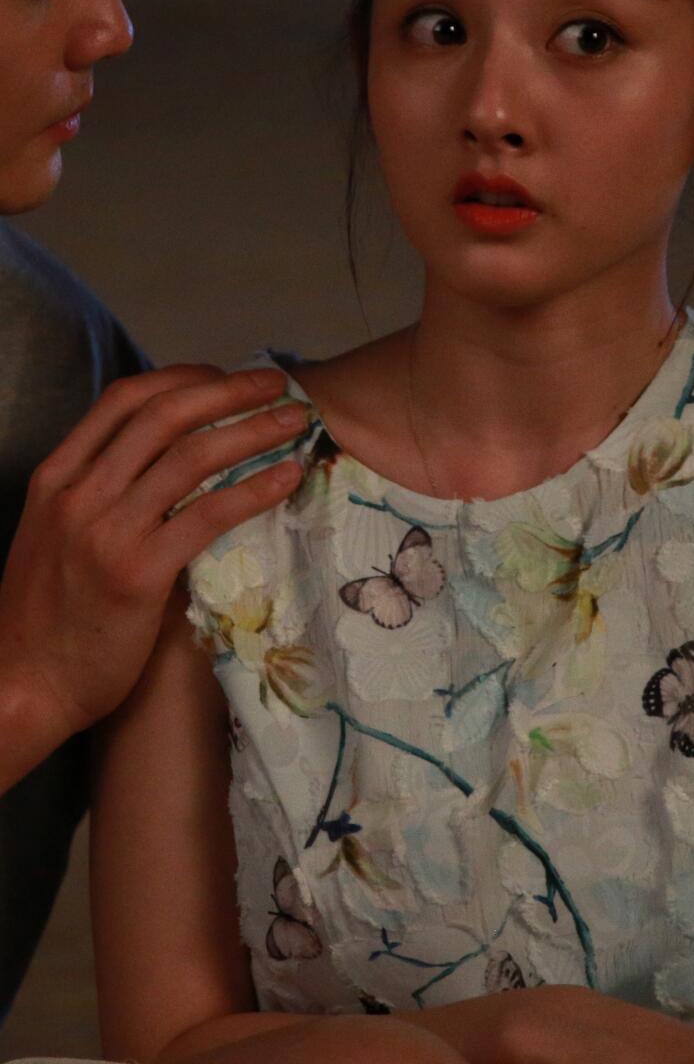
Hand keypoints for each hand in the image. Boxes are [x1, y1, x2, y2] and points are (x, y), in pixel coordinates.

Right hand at [0, 365, 306, 757]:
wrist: (22, 686)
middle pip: (165, 415)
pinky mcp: (137, 574)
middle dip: (228, 391)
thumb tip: (176, 463)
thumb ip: (103, 494)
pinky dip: (255, 488)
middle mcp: (78, 494)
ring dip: (253, 430)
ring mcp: (106, 532)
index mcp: (56, 477)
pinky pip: (208, 516)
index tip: (225, 377)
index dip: (182, 378)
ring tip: (296, 421)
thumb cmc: (49, 616)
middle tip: (276, 384)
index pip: (124, 400)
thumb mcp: (58, 535)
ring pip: (191, 457)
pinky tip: (288, 477)